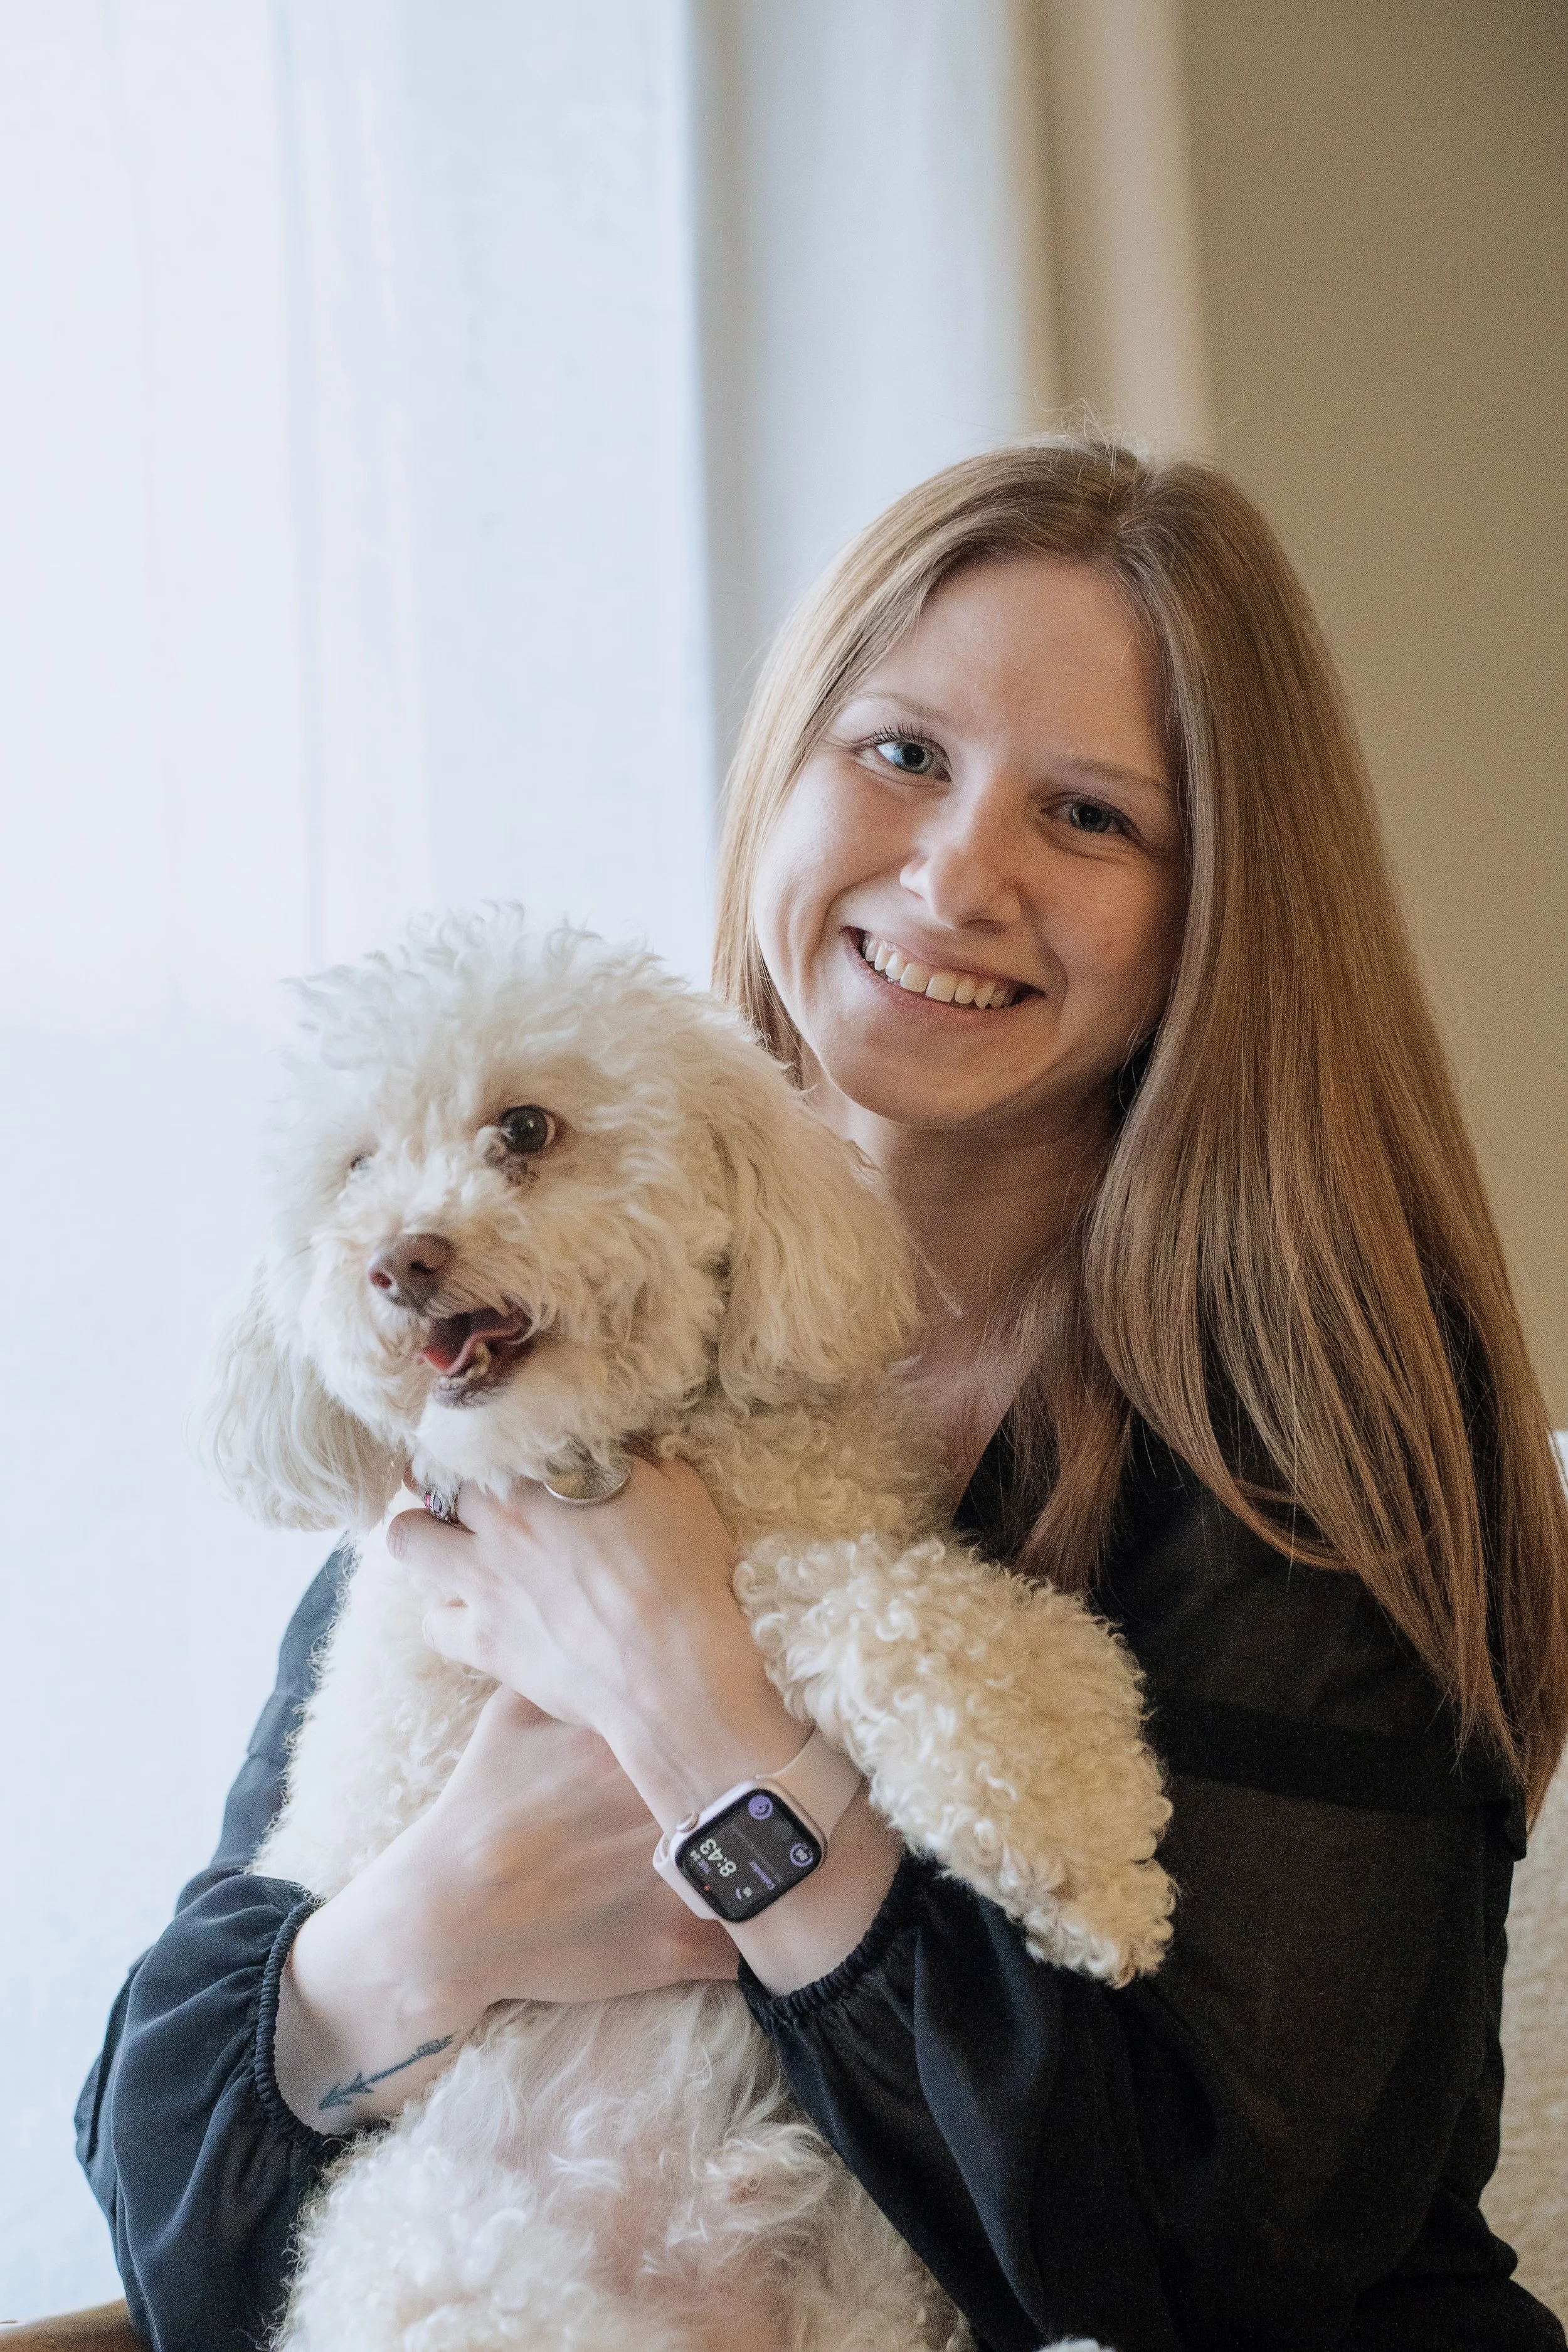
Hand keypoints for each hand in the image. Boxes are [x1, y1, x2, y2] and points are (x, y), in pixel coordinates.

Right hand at [386, 1462, 902, 2001]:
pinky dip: (784, 1928)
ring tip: (855, 1827)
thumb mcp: (512, 1715)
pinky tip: (818, 1913)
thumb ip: (557, 1661)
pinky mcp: (680, 1949)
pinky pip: (756, 1939)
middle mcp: (667, 1804)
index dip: (767, 1694)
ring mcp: (678, 1880)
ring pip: (778, 1859)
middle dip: (805, 1761)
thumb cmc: (480, 1805)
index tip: (803, 1684)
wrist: (452, 1916)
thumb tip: (593, 1607)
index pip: (726, 1702)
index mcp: (633, 1741)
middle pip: (766, 1770)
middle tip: (846, 1746)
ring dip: (812, 1845)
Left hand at [388, 1460, 803, 1822]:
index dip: (487, 1440)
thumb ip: (639, 1459)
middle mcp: (501, 1519)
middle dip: (446, 1482)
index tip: (499, 1449)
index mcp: (547, 1474)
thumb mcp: (679, 1492)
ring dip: (425, 1536)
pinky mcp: (481, 1641)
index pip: (486, 1433)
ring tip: (456, 1547)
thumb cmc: (685, 1577)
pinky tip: (478, 1617)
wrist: (673, 1671)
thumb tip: (623, 1445)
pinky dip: (450, 1617)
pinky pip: (432, 1622)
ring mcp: (483, 1580)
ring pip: (406, 1538)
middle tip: (473, 1497)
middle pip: (433, 1477)